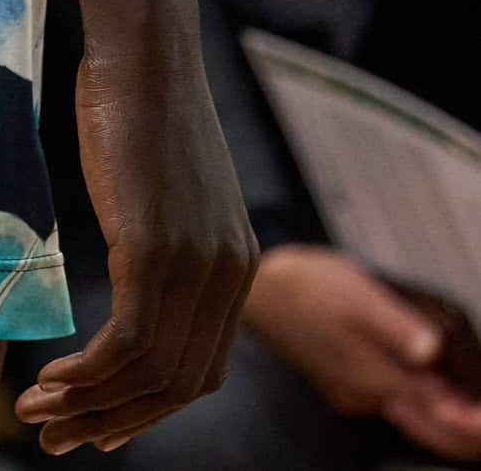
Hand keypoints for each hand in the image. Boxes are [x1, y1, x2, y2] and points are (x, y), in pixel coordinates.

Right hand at [14, 30, 257, 452]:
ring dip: (89, 405)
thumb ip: (162, 240)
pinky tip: (51, 377)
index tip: (96, 421)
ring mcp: (196, 264)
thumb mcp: (162, 187)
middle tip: (58, 438)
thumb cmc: (136, 103)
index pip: (201, 370)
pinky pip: (127, 344)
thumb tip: (132, 278)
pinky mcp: (155, 248)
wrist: (145, 46)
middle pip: (178, 386)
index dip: (148, 408)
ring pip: (148, 375)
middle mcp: (230, 274)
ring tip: (38, 412)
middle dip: (115, 421)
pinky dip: (87, 375)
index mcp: (237, 264)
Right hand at [248, 248, 480, 460]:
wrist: (259, 293)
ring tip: (476, 409)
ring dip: (450, 421)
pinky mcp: (348, 383)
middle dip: (467, 432)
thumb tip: (433, 351)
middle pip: (431, 431)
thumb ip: (398, 327)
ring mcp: (357, 394)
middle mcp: (369, 397)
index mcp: (377, 378)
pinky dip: (427, 407)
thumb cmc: (307, 288)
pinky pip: (398, 406)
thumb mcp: (357, 296)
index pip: (440, 419)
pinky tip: (438, 390)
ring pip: (416, 421)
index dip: (474, 427)